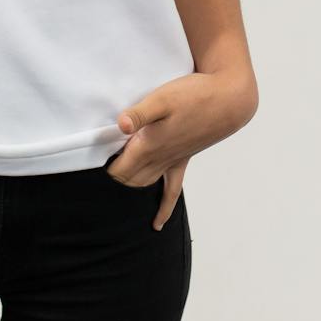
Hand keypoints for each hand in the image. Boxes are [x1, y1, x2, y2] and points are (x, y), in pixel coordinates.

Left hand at [104, 69, 258, 229]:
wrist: (228, 100)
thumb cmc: (195, 95)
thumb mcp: (163, 97)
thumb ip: (140, 113)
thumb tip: (121, 124)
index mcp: (149, 145)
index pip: (118, 169)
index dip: (103, 168)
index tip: (93, 160)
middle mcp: (159, 158)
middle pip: (127, 180)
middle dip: (113, 178)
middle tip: (101, 167)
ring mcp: (172, 161)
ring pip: (144, 184)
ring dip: (129, 187)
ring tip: (117, 185)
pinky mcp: (183, 159)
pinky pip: (172, 191)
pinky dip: (163, 208)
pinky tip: (157, 224)